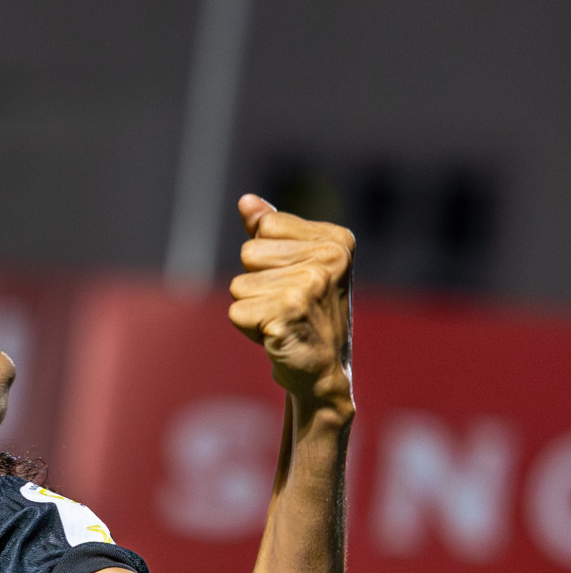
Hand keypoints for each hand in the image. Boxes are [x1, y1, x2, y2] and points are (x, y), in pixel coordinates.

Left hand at [231, 194, 354, 420]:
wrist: (321, 371)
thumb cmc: (304, 314)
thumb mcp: (294, 266)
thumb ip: (270, 231)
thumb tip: (246, 201)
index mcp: (337, 240)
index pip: (266, 227)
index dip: (267, 259)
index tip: (292, 282)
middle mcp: (330, 259)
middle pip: (249, 253)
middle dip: (257, 284)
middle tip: (286, 306)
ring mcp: (310, 285)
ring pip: (238, 285)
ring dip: (252, 308)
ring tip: (282, 320)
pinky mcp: (288, 313)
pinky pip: (236, 312)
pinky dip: (248, 329)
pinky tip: (276, 336)